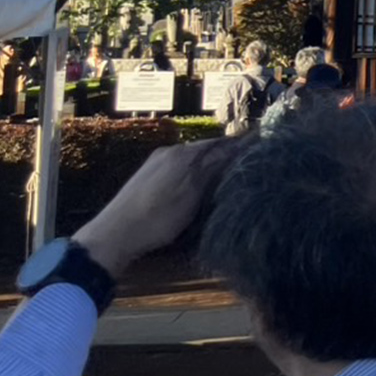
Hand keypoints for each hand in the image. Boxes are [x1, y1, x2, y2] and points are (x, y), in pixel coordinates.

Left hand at [73, 136, 246, 279]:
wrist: (115, 232)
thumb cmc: (158, 217)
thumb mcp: (193, 196)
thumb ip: (213, 170)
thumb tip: (236, 150)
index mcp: (184, 154)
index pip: (221, 144)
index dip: (241, 146)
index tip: (261, 149)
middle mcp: (171, 151)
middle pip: (206, 147)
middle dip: (226, 152)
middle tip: (248, 162)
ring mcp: (157, 160)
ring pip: (192, 155)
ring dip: (210, 160)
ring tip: (227, 172)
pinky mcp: (148, 172)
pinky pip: (179, 163)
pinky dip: (194, 167)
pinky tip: (198, 180)